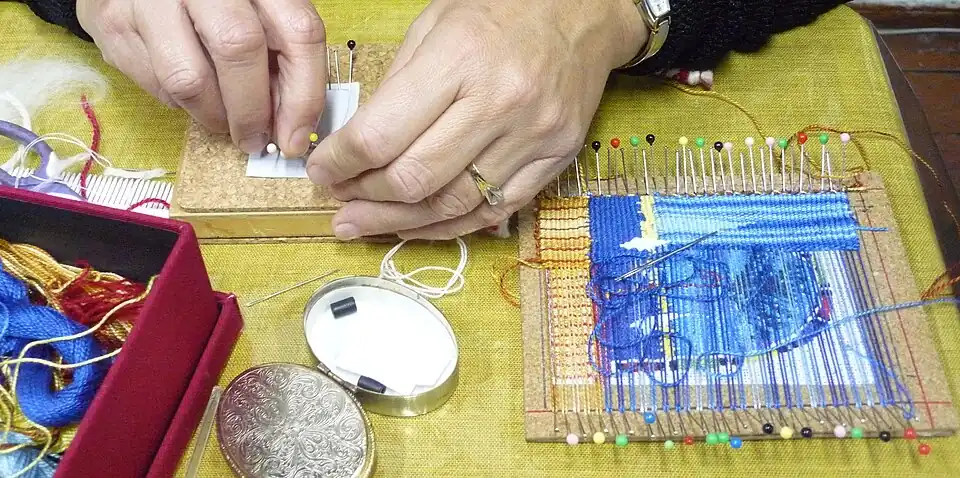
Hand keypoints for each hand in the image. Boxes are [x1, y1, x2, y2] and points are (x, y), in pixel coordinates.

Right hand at [77, 0, 327, 155]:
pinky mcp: (114, 21)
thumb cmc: (214, 5)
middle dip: (251, 111)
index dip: (303, 94)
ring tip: (220, 120)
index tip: (296, 136)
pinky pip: (154, 83)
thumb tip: (291, 125)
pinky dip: (178, 103)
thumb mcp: (258, 17)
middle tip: (253, 139)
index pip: (298, 32)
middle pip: (239, 48)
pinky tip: (188, 91)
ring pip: (189, 78)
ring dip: (212, 116)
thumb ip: (281, 59)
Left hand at [305, 0, 647, 239]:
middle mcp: (499, 103)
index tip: (321, 170)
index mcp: (460, 59)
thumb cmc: (503, 11)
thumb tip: (355, 145)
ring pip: (452, 205)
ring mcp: (532, 137)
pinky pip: (491, 212)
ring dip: (398, 221)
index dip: (340, 162)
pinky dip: (446, 226)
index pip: (382, 134)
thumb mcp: (434, 24)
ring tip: (361, 223)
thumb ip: (396, 87)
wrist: (582, 15)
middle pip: (415, 178)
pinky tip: (414, 226)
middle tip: (338, 200)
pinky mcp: (554, 160)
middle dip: (364, 196)